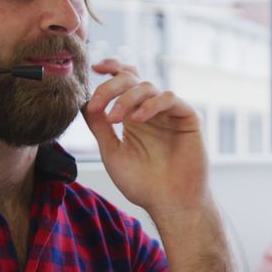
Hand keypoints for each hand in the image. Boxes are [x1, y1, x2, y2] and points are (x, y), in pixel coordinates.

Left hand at [82, 59, 209, 216]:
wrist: (169, 203)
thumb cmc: (142, 184)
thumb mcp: (111, 152)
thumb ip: (99, 127)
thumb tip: (83, 102)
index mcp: (133, 115)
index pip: (123, 81)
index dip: (111, 68)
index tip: (94, 68)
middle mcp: (151, 110)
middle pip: (132, 79)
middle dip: (111, 86)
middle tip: (98, 104)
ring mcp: (170, 113)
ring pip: (148, 86)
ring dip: (127, 97)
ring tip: (114, 119)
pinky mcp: (188, 117)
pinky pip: (169, 98)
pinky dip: (151, 104)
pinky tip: (138, 119)